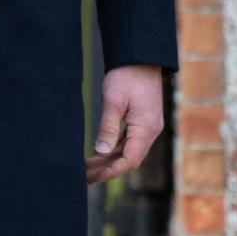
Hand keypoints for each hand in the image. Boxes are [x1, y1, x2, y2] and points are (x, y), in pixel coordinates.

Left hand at [86, 65, 163, 185]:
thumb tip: (100, 152)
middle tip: (86, 177)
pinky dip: (114, 150)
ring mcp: (148, 127)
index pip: (130, 160)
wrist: (141, 58)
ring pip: (129, 151)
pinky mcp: (143, 121)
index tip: (94, 176)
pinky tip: (99, 153)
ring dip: (110, 161)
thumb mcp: (113, 101)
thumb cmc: (127, 76)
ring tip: (89, 169)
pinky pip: (129, 142)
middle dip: (108, 170)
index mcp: (146, 128)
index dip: (112, 171)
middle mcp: (150, 131)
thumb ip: (108, 127)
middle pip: (130, 159)